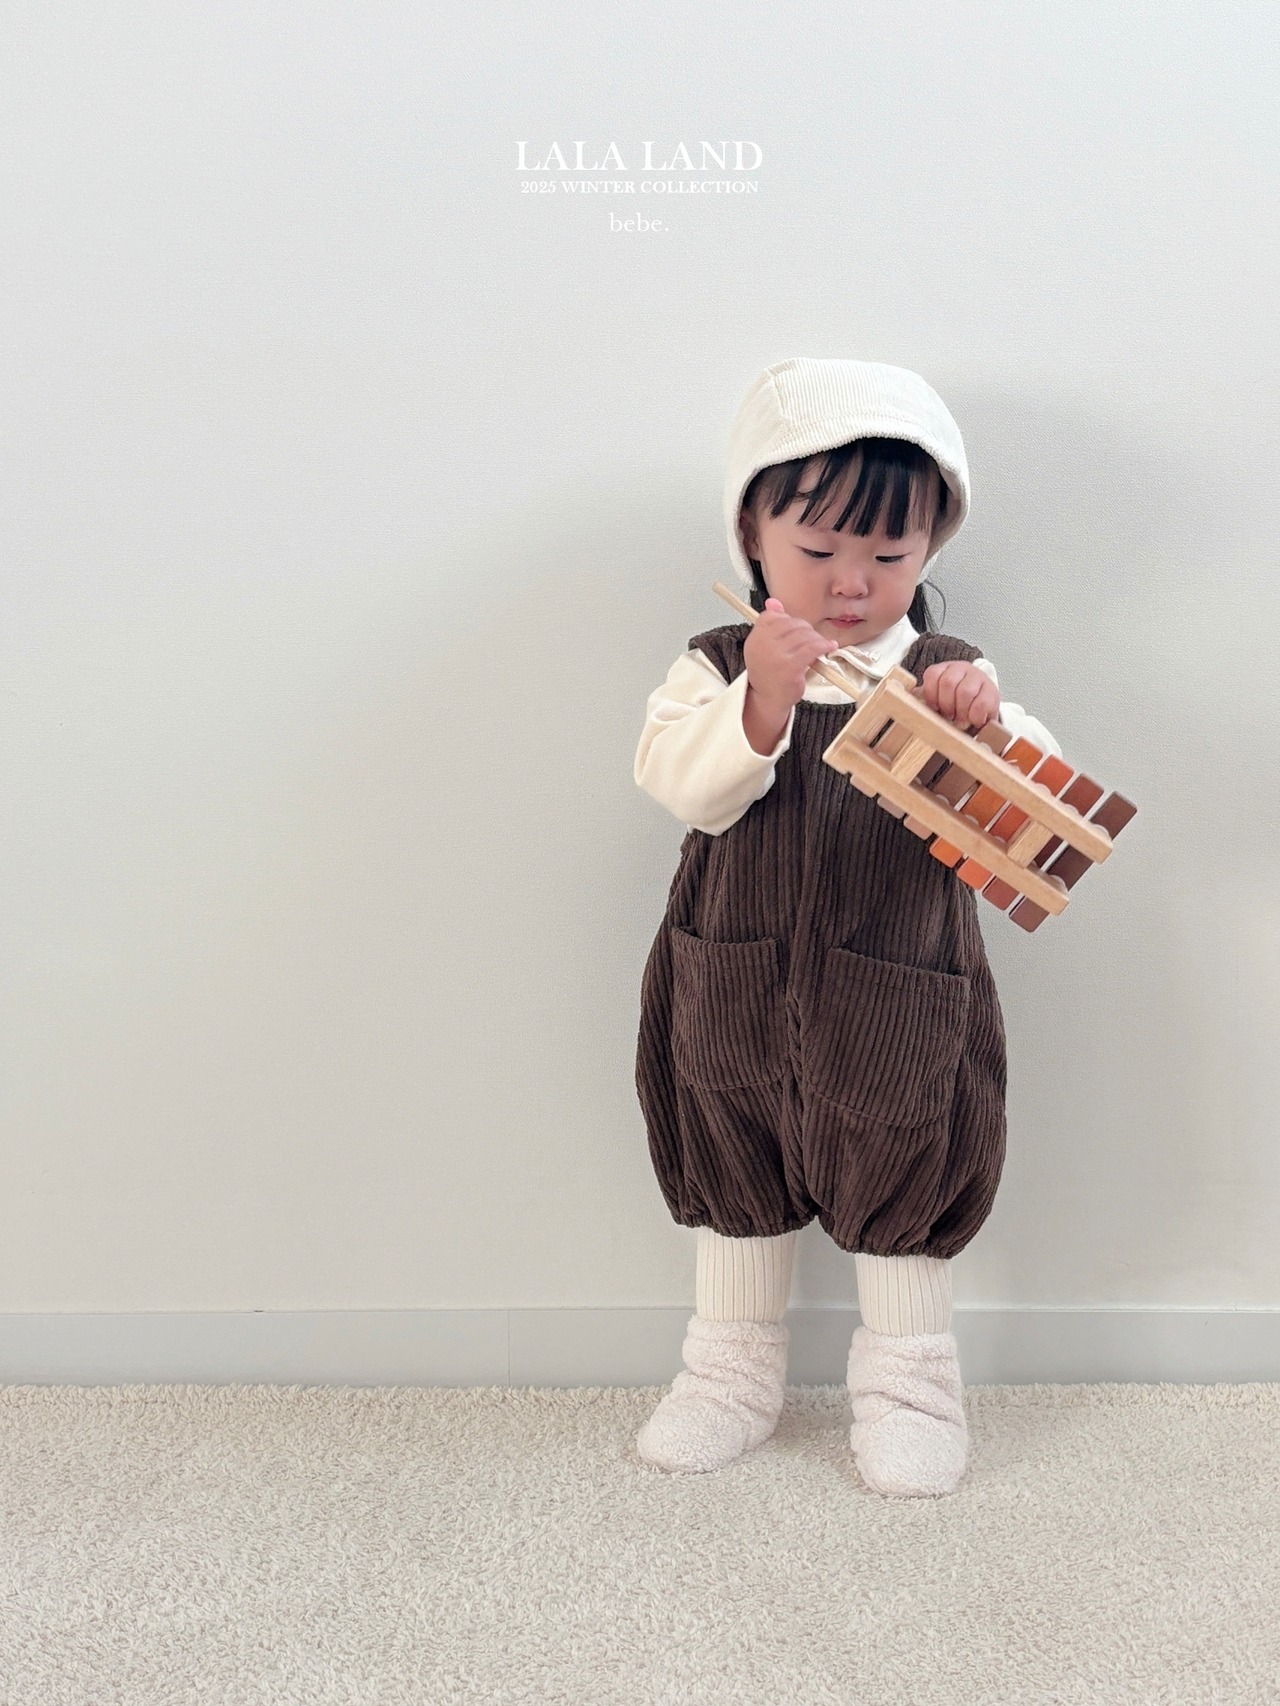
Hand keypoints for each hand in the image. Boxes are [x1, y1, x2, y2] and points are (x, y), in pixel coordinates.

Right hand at [742, 597, 838, 713]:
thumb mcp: (764, 647)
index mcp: (755, 638)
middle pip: (791, 624)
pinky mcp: (791, 666)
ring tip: (821, 645)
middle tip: (813, 638)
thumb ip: (769, 624)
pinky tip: (830, 646)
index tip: (797, 629)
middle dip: (806, 629)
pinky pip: (813, 648)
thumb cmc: (769, 674)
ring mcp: (776, 655)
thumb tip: (773, 602)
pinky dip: (824, 645)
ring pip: (804, 635)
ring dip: (817, 638)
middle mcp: (762, 645)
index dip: (788, 620)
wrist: (768, 700)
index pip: (772, 616)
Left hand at [919, 661, 1000, 730]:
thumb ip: (924, 700)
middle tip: (949, 716)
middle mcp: (961, 668)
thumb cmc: (955, 705)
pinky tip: (974, 719)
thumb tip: (908, 700)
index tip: (934, 708)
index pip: (932, 674)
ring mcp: (978, 677)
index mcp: (944, 669)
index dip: (931, 695)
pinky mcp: (992, 690)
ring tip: (961, 721)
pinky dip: (975, 716)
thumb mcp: (937, 700)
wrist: (980, 707)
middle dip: (946, 705)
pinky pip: (982, 703)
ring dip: (961, 712)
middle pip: (948, 683)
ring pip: (965, 692)